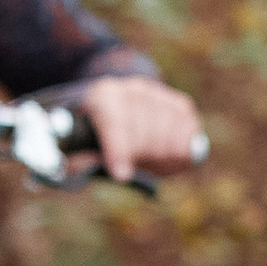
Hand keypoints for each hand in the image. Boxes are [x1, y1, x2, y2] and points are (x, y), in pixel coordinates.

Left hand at [76, 76, 203, 182]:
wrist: (121, 112)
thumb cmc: (96, 139)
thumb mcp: (79, 148)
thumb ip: (80, 160)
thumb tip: (82, 171)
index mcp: (101, 97)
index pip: (113, 120)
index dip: (118, 149)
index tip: (121, 175)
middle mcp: (132, 90)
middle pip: (142, 129)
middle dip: (141, 157)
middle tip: (138, 168)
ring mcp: (158, 95)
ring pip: (166, 132)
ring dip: (161, 157)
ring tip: (150, 164)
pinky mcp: (180, 105)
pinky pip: (187, 133)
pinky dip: (180, 152)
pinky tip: (166, 157)